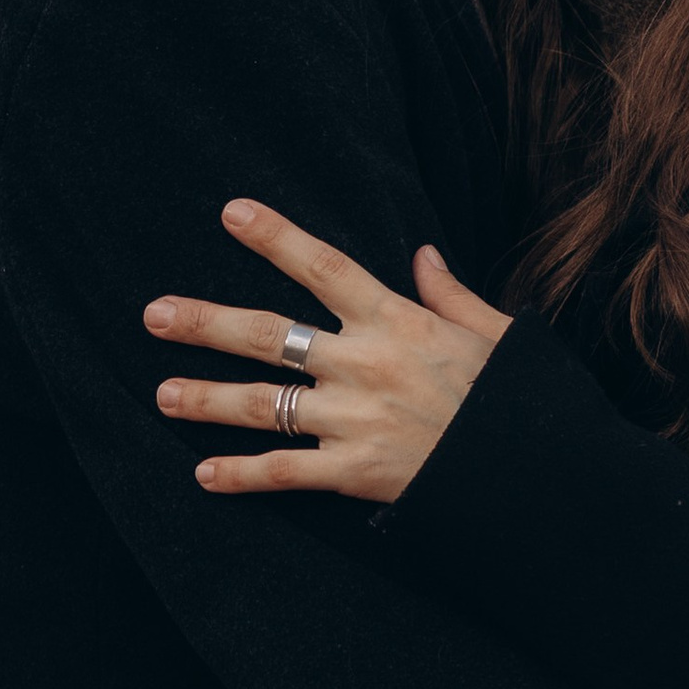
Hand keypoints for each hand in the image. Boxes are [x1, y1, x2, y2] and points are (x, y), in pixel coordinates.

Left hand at [146, 198, 510, 503]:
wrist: (536, 474)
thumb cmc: (516, 399)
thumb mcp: (495, 332)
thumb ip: (450, 294)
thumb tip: (422, 253)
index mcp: (397, 321)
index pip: (323, 267)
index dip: (275, 237)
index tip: (231, 212)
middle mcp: (365, 365)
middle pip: (268, 337)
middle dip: (205, 324)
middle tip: (153, 315)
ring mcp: (355, 420)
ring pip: (264, 406)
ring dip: (207, 400)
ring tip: (162, 394)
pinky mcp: (355, 473)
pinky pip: (286, 473)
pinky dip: (243, 476)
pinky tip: (204, 474)